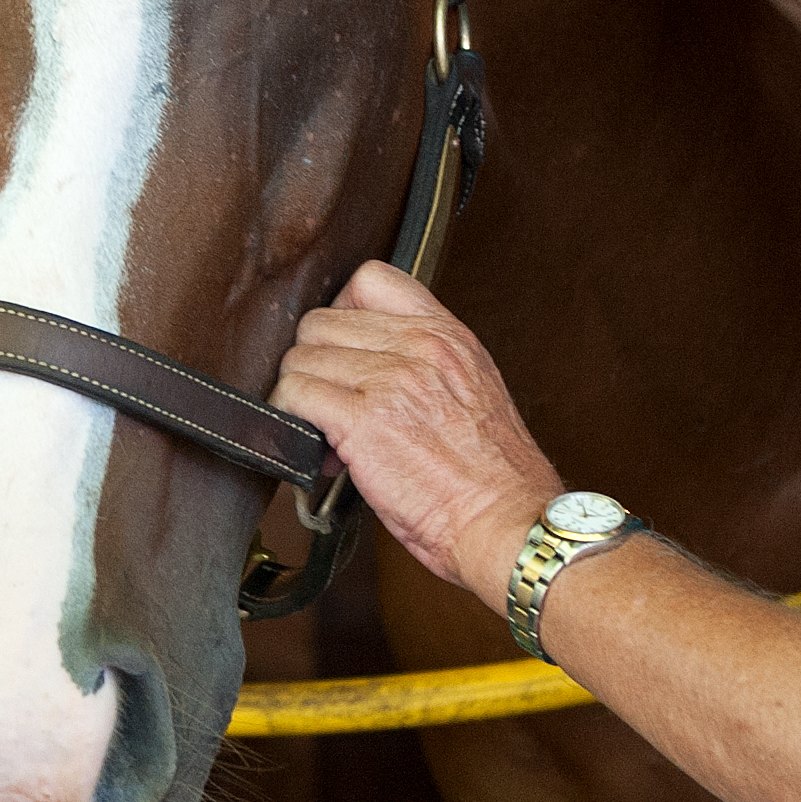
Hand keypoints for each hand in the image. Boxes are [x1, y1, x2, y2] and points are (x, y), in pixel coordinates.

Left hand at [271, 260, 563, 612]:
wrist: (508, 522)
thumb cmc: (495, 478)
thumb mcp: (475, 392)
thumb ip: (426, 365)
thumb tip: (366, 368)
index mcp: (448, 335)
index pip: (372, 279)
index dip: (342, 310)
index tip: (342, 347)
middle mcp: (420, 346)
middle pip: (321, 322)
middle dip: (315, 364)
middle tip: (331, 403)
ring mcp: (391, 379)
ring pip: (301, 359)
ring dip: (301, 396)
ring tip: (327, 432)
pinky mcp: (364, 420)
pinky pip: (295, 396)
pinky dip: (292, 421)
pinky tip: (318, 449)